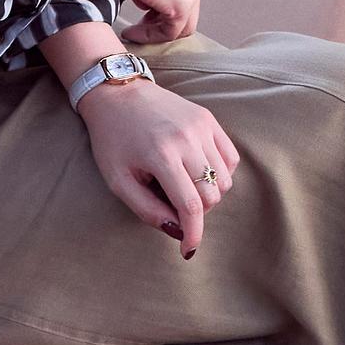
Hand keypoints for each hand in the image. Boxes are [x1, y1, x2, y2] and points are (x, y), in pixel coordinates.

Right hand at [41, 0, 201, 43]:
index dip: (160, 8)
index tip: (141, 15)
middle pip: (183, 11)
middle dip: (158, 21)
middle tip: (137, 27)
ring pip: (178, 26)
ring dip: (153, 31)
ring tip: (131, 31)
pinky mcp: (183, 6)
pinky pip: (169, 33)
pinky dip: (149, 36)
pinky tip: (130, 32)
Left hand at [80, 81, 238, 259]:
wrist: (117, 93)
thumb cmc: (113, 140)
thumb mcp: (118, 181)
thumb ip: (148, 210)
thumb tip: (178, 230)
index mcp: (161, 156)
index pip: (191, 207)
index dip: (193, 235)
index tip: (188, 250)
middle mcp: (186, 139)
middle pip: (211, 196)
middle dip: (195, 212)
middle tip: (172, 204)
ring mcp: (201, 126)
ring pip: (224, 180)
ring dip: (208, 193)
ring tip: (182, 184)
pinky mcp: (208, 119)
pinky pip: (231, 158)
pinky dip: (220, 173)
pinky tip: (198, 171)